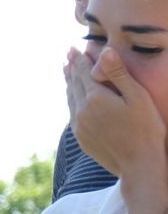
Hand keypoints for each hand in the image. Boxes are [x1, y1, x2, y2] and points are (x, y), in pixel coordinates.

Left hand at [67, 47, 167, 196]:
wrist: (139, 165)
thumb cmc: (146, 129)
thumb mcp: (137, 97)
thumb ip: (119, 74)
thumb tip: (104, 51)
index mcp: (95, 98)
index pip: (84, 73)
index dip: (80, 59)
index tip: (73, 48)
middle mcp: (82, 111)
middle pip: (74, 84)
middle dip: (72, 68)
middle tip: (67, 55)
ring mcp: (79, 126)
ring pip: (71, 99)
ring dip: (69, 83)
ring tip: (67, 71)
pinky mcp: (81, 138)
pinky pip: (72, 113)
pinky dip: (71, 100)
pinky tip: (73, 97)